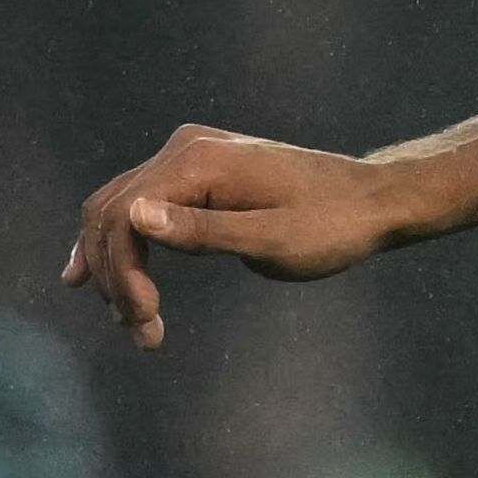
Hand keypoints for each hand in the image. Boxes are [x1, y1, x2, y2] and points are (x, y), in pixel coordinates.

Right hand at [64, 127, 407, 349]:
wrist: (373, 201)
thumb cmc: (331, 226)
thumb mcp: (272, 241)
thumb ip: (203, 232)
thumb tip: (133, 216)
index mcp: (200, 160)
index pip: (123, 217)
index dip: (122, 275)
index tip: (146, 322)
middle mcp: (187, 147)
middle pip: (111, 213)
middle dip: (115, 277)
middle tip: (142, 331)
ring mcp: (192, 153)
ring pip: (119, 210)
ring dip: (116, 267)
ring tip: (133, 320)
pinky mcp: (200, 170)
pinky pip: (142, 204)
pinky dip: (124, 244)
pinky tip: (105, 280)